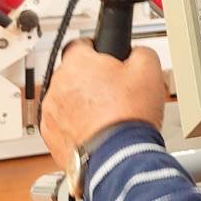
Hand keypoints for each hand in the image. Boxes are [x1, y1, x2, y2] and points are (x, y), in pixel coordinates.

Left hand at [40, 40, 167, 172]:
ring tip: (109, 115)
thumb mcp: (149, 70)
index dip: (98, 50)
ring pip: (67, 100)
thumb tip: (136, 52)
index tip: (108, 59)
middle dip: (92, 81)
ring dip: (83, 104)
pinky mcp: (50, 136)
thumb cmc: (128, 115)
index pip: (82, 44)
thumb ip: (140, 52)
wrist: (117, 156)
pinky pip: (63, 124)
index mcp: (78, 63)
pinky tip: (99, 130)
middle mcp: (57, 85)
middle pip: (74, 75)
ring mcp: (50, 112)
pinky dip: (77, 126)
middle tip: (116, 92)